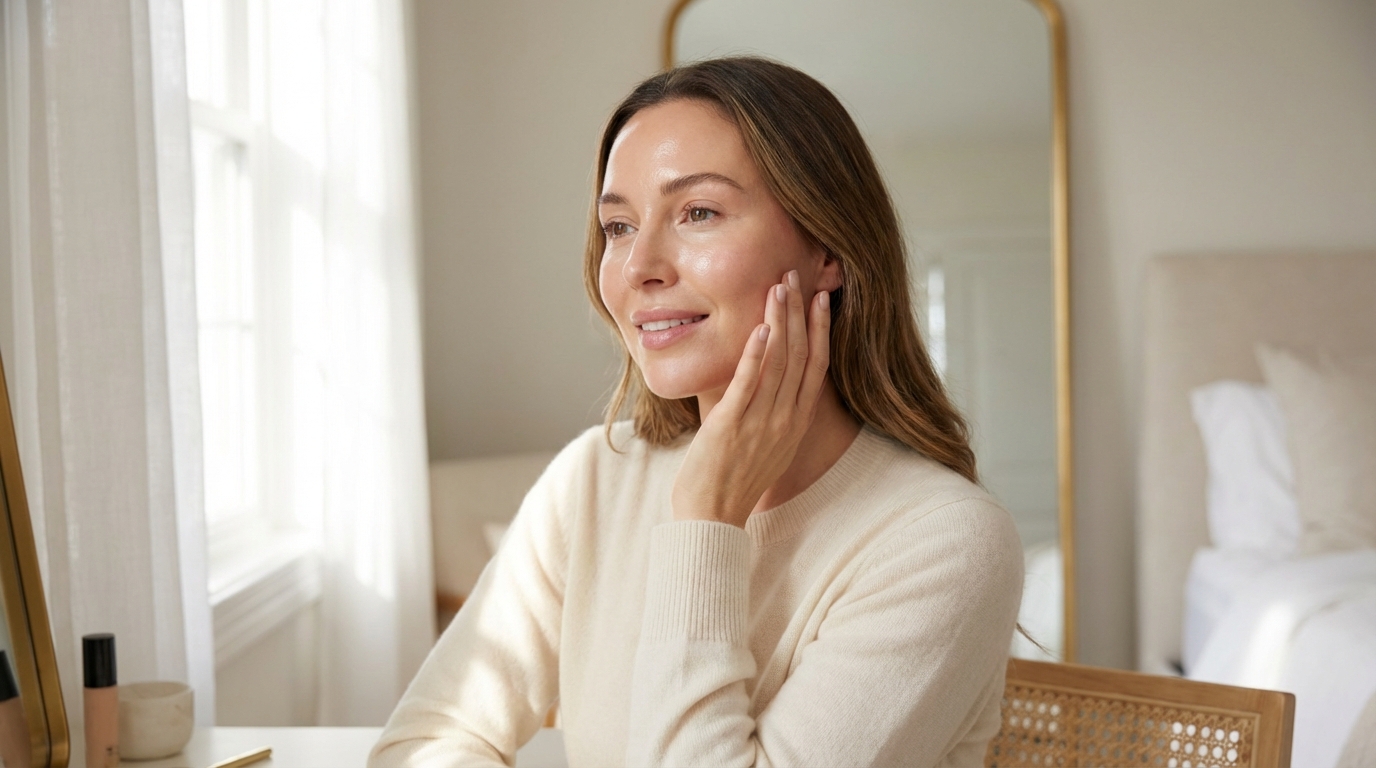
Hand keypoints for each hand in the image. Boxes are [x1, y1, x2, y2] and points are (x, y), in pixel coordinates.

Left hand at [672, 270, 831, 526]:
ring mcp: (760, 423)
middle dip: (799, 313)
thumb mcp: (764, 444)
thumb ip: (768, 412)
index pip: (816, 366)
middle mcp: (785, 420)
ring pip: (778, 363)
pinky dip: (756, 356)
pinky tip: (760, 329)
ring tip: (778, 288)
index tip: (820, 299)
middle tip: (795, 276)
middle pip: (800, 356)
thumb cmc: (730, 481)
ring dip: (779, 322)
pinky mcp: (731, 426)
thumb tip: (763, 380)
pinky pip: (749, 385)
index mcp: (795, 423)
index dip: (820, 329)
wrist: (710, 518)